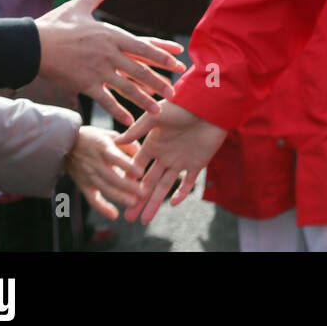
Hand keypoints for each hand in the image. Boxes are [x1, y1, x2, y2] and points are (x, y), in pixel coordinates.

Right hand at [35, 0, 185, 125]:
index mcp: (111, 34)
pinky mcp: (84, 83)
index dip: (162, 55)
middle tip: (174, 92)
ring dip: (144, 100)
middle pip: (140, 69)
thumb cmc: (55, 25)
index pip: (143, 46)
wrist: (32, 44)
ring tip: (157, 111)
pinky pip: (105, 100)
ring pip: (127, 87)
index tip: (177, 63)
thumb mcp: (78, 6)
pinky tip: (129, 121)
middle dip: (159, 81)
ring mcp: (97, 70)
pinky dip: (118, 111)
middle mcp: (109, 53)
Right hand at [65, 125, 142, 219]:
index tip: (140, 172)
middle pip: (112, 177)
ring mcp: (87, 175)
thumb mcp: (110, 135)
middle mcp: (94, 162)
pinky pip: (92, 199)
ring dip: (119, 197)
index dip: (127, 165)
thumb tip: (141, 155)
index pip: (115, 157)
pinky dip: (102, 208)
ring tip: (134, 203)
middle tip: (144, 193)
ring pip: (104, 189)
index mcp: (102, 147)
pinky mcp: (83, 185)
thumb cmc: (94, 138)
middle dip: (128, 186)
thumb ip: (127, 143)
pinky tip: (114, 215)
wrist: (66, 144)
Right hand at [116, 101, 227, 223]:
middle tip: (128, 218)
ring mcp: (180, 161)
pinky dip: (181, 193)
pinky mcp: (197, 164)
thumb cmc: (183, 106)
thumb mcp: (157, 116)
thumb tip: (116, 141)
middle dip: (138, 200)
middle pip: (148, 182)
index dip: (128, 182)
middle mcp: (165, 156)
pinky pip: (188, 182)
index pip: (137, 168)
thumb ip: (138, 129)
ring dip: (155, 202)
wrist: (211, 105)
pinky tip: (172, 204)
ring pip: (165, 186)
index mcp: (153, 145)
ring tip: (144, 220)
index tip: (118, 196)